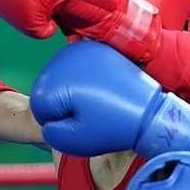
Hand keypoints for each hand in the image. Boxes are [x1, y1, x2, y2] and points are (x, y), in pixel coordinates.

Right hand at [30, 41, 189, 157]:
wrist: (150, 110)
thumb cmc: (113, 127)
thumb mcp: (75, 141)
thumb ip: (50, 133)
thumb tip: (46, 120)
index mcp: (58, 81)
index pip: (39, 105)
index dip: (57, 120)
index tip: (82, 122)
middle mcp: (65, 57)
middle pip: (48, 87)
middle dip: (63, 104)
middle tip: (91, 113)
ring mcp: (82, 49)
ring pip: (62, 77)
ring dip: (73, 91)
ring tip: (97, 102)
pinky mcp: (96, 48)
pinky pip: (77, 68)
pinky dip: (84, 79)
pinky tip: (100, 89)